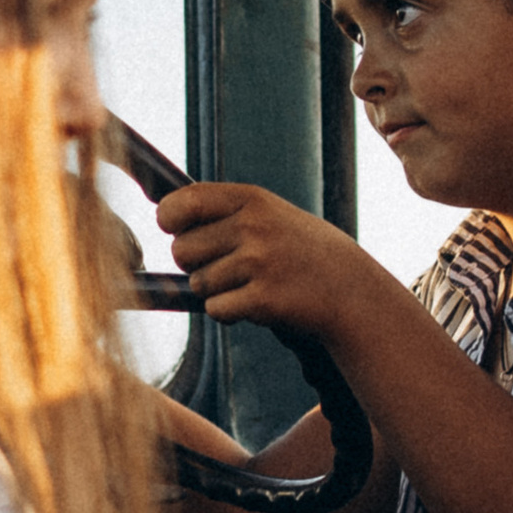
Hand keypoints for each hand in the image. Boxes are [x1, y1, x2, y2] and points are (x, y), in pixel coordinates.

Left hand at [159, 181, 371, 341]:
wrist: (349, 289)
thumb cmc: (300, 251)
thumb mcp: (269, 214)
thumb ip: (223, 211)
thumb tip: (163, 213)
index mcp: (251, 200)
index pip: (181, 204)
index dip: (170, 220)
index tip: (179, 229)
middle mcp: (253, 227)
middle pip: (181, 250)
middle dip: (194, 264)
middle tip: (225, 267)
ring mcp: (259, 263)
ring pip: (199, 284)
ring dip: (216, 291)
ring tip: (250, 284)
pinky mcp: (263, 299)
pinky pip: (216, 310)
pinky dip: (229, 313)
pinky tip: (257, 303)